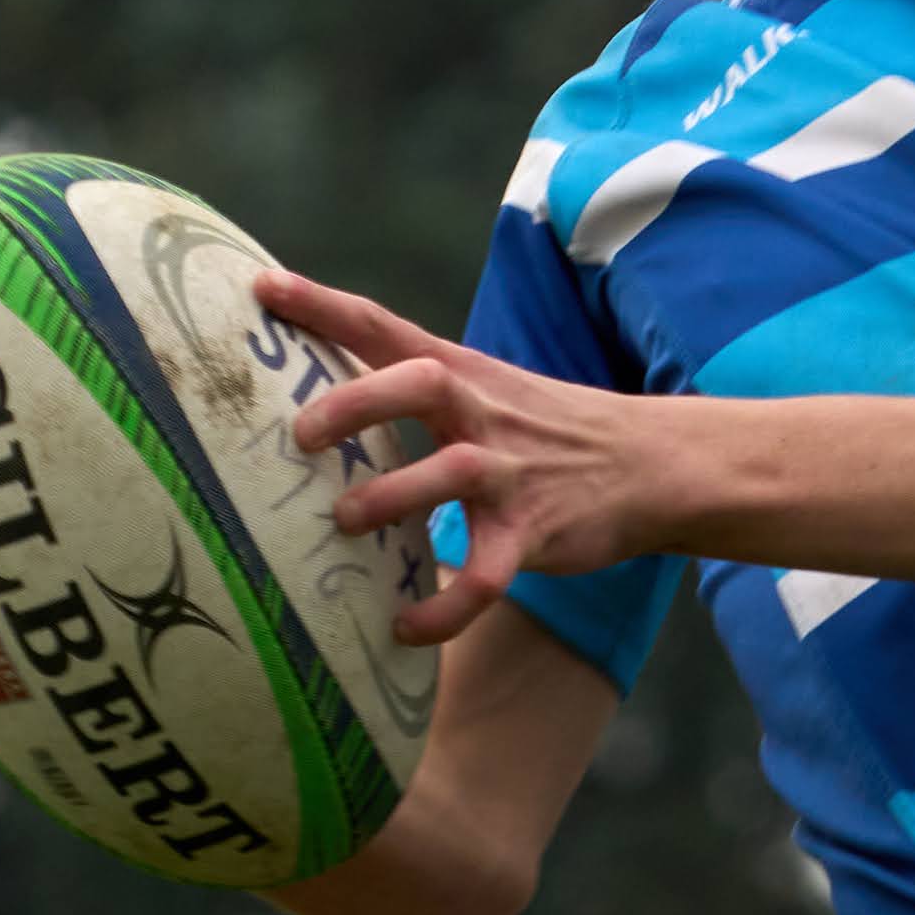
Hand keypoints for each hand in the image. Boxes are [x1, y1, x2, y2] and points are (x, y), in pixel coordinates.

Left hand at [255, 268, 664, 644]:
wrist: (652, 464)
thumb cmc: (548, 431)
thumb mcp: (488, 391)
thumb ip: (416, 390)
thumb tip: (320, 405)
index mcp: (463, 374)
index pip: (385, 326)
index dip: (323, 305)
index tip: (263, 287)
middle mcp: (484, 414)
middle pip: (421, 382)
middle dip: (358, 402)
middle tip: (302, 433)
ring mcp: (512, 473)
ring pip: (451, 473)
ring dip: (392, 496)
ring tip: (345, 523)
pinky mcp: (534, 533)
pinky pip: (486, 575)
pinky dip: (444, 606)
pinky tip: (404, 627)